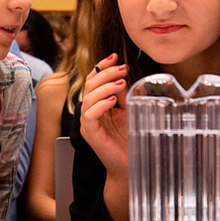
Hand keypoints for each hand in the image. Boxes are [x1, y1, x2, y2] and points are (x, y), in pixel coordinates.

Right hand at [79, 53, 128, 177]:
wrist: (131, 164)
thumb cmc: (131, 138)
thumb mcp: (130, 110)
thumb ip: (125, 94)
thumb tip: (124, 75)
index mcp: (99, 103)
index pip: (94, 80)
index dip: (102, 66)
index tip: (115, 56)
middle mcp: (90, 111)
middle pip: (90, 85)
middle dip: (105, 73)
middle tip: (122, 69)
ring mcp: (89, 123)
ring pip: (88, 98)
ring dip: (105, 87)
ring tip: (120, 83)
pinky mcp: (90, 134)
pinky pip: (89, 115)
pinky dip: (100, 105)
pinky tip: (113, 101)